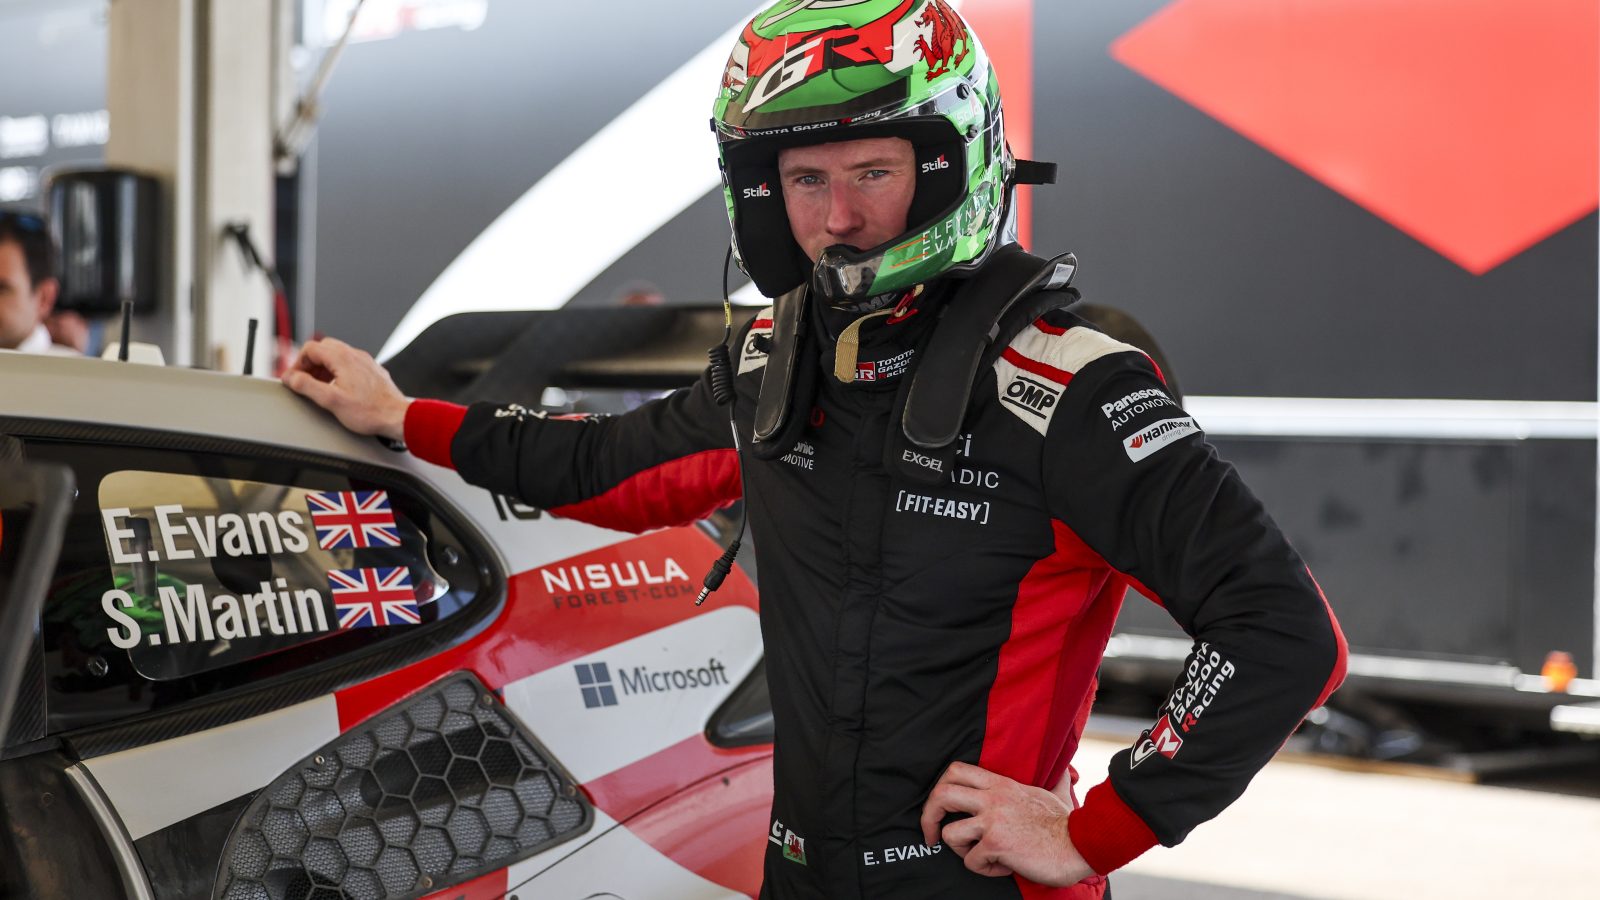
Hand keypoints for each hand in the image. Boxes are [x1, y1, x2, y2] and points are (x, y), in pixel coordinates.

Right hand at [281, 337, 409, 441]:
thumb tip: (290, 377)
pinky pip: (350, 364)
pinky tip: (339, 389)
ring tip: (321, 387)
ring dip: (324, 368)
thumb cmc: (370, 411)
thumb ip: (306, 386)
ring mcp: (366, 362)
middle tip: (306, 381)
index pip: (310, 348)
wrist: (397, 417)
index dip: (297, 363)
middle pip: (323, 348)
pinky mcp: (373, 371)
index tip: (295, 378)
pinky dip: (338, 372)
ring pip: (337, 355)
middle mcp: (355, 355)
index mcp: (343, 358)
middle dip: (310, 364)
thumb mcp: (330, 400)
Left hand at [919, 761, 1094, 886]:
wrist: (1081, 843)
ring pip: (950, 833)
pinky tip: (1005, 866)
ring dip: (960, 851)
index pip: (955, 770)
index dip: (939, 788)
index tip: (940, 809)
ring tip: (981, 855)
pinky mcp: (997, 844)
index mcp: (1000, 784)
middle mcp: (992, 798)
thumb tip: (1060, 771)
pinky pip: (971, 861)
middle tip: (932, 836)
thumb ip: (1040, 781)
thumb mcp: (1048, 791)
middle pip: (941, 795)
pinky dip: (985, 869)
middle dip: (928, 817)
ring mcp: (993, 820)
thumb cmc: (1064, 823)